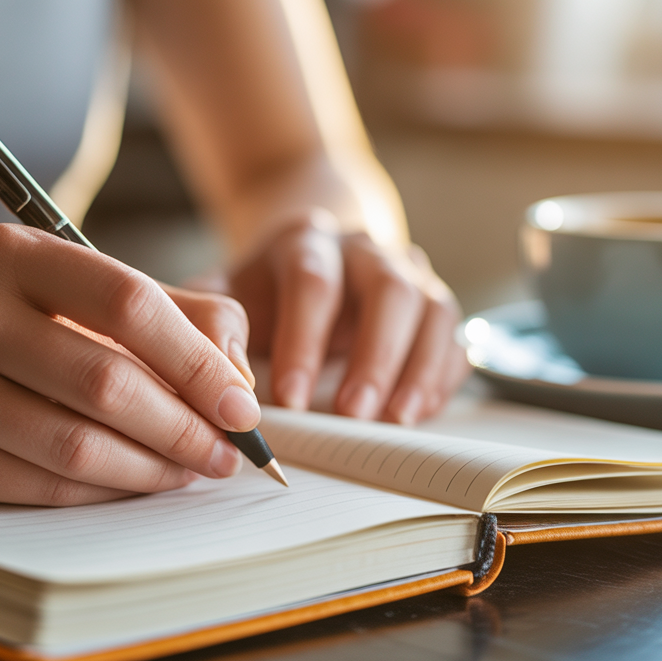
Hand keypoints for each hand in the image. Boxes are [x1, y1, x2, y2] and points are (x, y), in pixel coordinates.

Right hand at [0, 224, 258, 505]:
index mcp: (13, 254)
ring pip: (76, 445)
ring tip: (192, 468)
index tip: (241, 407)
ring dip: (153, 468)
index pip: (128, 303)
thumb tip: (240, 379)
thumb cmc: (20, 321)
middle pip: (105, 382)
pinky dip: (107, 490)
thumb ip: (180, 314)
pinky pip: (44, 486)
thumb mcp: (87, 289)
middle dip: (184, 426)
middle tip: (227, 452)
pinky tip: (137, 481)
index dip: (197, 361)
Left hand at [222, 210, 468, 423]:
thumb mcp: (220, 295)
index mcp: (307, 240)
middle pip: (388, 289)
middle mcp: (365, 250)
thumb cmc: (260, 292)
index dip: (304, 341)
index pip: (313, 281)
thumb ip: (208, 325)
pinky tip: (416, 411)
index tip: (290, 400)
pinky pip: (453, 336)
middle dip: (374, 356)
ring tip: (395, 420)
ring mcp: (408, 273)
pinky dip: (441, 376)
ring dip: (418, 368)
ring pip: (432, 307)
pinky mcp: (433, 305)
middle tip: (354, 415)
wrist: (306, 259)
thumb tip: (215, 375)